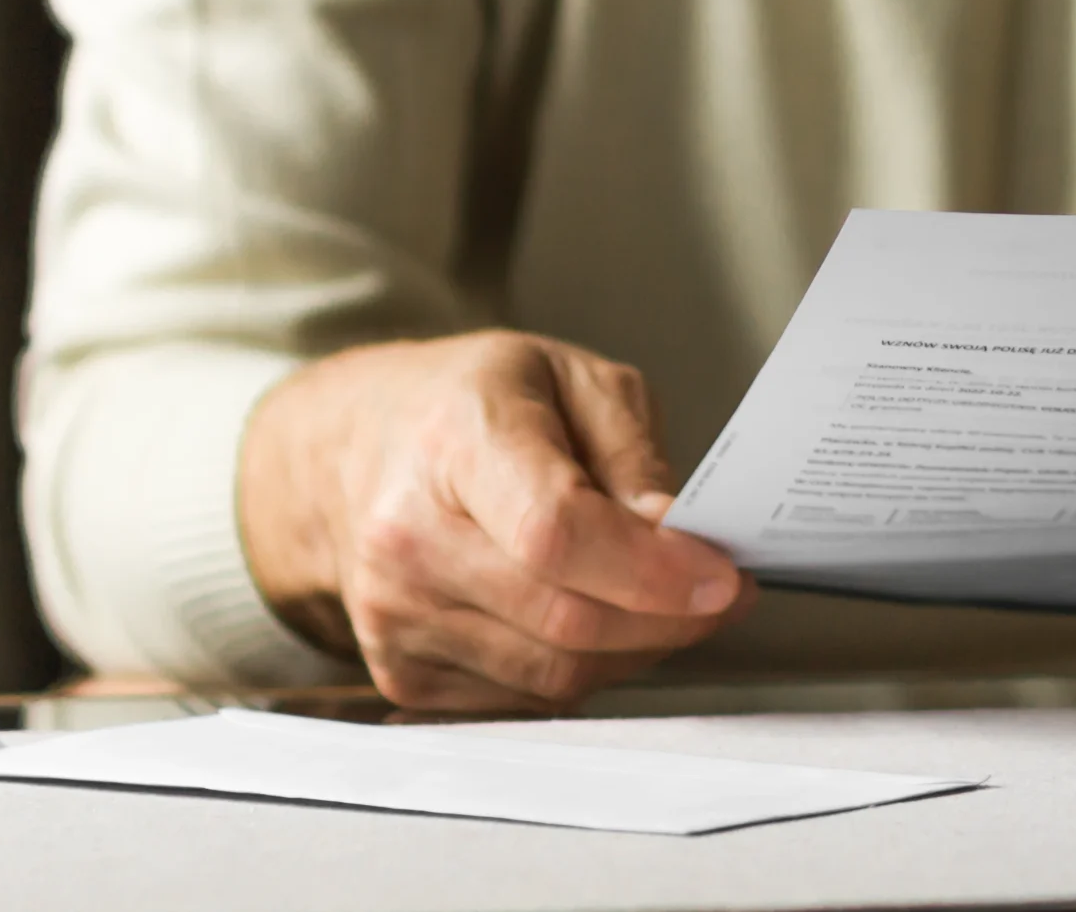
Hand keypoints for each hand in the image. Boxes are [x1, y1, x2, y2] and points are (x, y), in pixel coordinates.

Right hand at [238, 330, 753, 711]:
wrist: (353, 448)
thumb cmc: (470, 404)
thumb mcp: (570, 376)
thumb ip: (633, 454)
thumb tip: (681, 535)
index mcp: (455, 442)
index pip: (556, 532)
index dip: (651, 568)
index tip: (722, 575)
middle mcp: (409, 537)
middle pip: (565, 618)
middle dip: (667, 618)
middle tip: (722, 593)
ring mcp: (396, 614)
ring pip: (554, 674)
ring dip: (634, 649)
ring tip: (662, 601)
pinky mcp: (401, 670)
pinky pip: (526, 699)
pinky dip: (583, 669)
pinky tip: (594, 617)